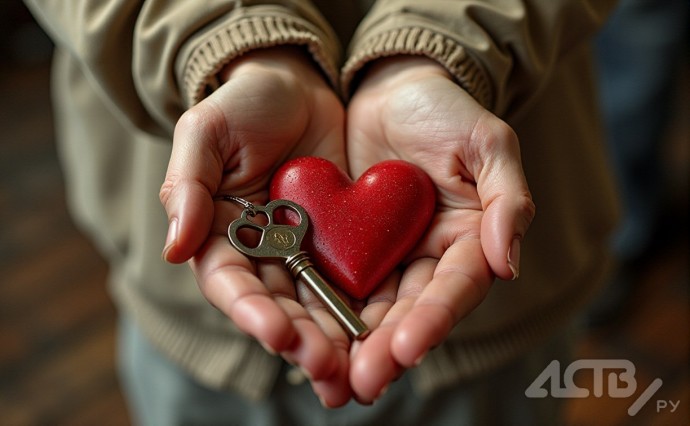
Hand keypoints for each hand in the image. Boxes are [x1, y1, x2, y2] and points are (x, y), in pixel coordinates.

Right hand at [159, 47, 351, 405]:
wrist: (297, 88)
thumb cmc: (244, 105)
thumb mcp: (207, 131)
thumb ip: (188, 184)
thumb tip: (174, 248)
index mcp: (222, 236)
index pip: (231, 282)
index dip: (251, 311)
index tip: (275, 333)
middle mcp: (264, 255)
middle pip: (279, 308)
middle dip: (302, 341)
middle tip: (327, 370)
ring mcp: (306, 253)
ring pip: (319, 306)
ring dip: (336, 342)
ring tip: (358, 374)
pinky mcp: (344, 243)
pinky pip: (357, 279)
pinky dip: (370, 310)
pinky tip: (386, 336)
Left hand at [345, 56, 534, 401]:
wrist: (390, 89)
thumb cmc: (445, 110)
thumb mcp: (487, 143)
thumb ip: (507, 198)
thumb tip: (509, 262)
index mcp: (467, 241)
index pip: (455, 287)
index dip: (435, 318)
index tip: (410, 348)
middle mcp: (427, 259)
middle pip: (409, 311)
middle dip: (387, 347)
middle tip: (364, 381)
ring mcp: (385, 256)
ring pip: (370, 308)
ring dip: (351, 344)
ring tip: (330, 378)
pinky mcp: (346, 247)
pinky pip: (331, 280)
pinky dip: (319, 310)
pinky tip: (302, 336)